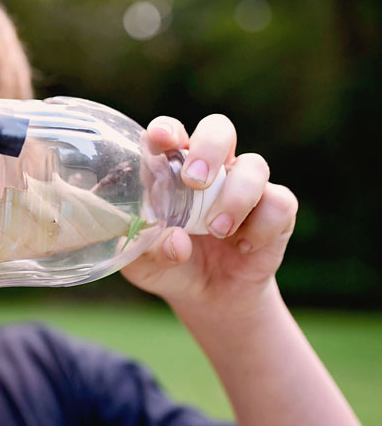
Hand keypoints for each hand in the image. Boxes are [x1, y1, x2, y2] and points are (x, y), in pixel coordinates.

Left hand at [121, 114, 298, 314]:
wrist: (208, 296)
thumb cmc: (167, 264)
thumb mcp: (146, 265)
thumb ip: (152, 251)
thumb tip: (177, 241)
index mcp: (171, 169)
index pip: (169, 134)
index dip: (167, 129)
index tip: (163, 139)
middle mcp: (211, 169)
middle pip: (218, 129)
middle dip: (209, 148)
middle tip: (195, 180)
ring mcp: (244, 186)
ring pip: (254, 165)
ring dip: (235, 197)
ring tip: (217, 230)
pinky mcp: (275, 210)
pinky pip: (279, 202)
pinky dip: (262, 226)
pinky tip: (244, 246)